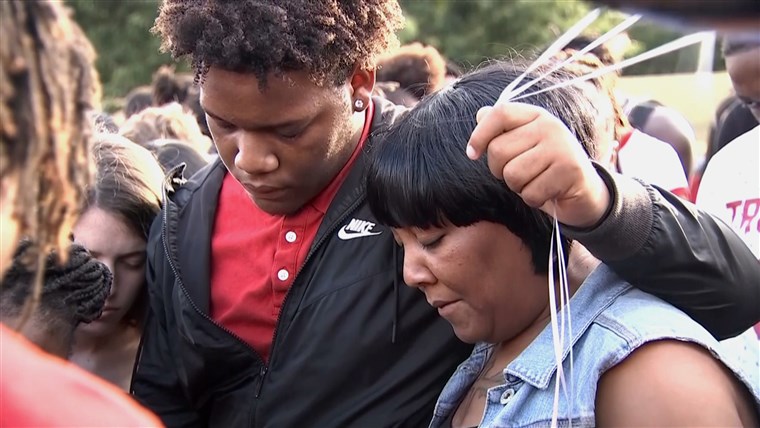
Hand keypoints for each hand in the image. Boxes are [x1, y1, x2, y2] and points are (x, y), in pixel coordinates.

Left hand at [466, 102, 610, 227]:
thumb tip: (480, 114)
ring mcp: (562, 147)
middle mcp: (550, 126)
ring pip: (512, 174)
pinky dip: (533, 199)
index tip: (472, 154)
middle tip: (519, 174)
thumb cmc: (545, 168)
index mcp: (536, 116)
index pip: (500, 113)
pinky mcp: (570, 171)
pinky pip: (530, 193)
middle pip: (498, 150)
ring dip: (518, 187)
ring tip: (534, 182)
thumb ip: (502, 130)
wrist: (584, 191)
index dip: (480, 134)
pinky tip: (547, 193)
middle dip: (500, 170)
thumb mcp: (524, 145)